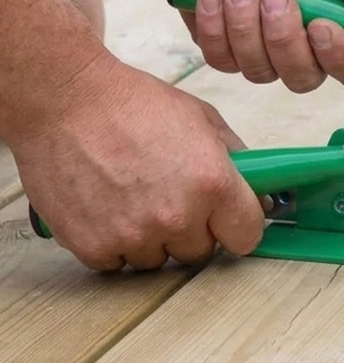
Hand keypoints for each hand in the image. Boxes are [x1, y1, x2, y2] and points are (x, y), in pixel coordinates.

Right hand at [12, 50, 262, 270]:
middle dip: (192, 229)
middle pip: (200, 251)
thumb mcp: (203, 119)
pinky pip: (117, 262)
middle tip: (170, 197)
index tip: (228, 220)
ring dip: (151, 238)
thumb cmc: (134, 103)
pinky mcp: (93, 246)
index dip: (239, 227)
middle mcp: (177, 216)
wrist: (66, 100)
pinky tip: (106, 206)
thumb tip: (258, 190)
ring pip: (158, 259)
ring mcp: (134, 236)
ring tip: (132, 197)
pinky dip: (113, 242)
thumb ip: (236, 159)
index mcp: (213, 184)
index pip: (247, 236)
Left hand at [159, 0, 343, 92]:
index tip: (320, 26)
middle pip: (306, 78)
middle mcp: (305, 43)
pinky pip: (224, 62)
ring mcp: (264, 50)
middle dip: (284, 38)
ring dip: (245, 26)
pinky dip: (215, 26)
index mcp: (340, 18)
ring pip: (261, 72)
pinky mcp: (226, 50)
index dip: (342, 57)